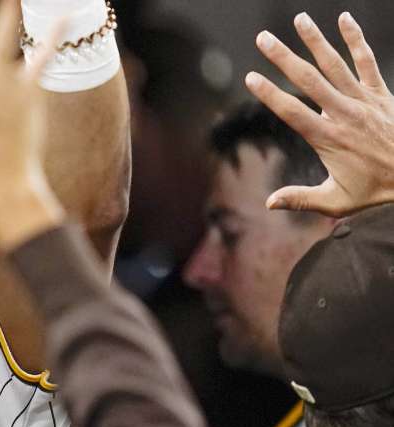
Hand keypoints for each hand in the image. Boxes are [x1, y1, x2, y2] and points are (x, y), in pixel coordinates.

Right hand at [246, 12, 393, 216]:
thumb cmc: (374, 190)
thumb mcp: (335, 201)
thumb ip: (301, 198)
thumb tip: (268, 202)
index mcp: (328, 138)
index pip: (292, 111)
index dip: (270, 94)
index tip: (251, 77)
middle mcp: (344, 114)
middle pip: (308, 80)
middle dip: (283, 58)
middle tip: (263, 38)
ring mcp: (364, 101)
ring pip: (335, 65)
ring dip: (315, 41)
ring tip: (299, 20)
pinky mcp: (381, 94)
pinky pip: (367, 62)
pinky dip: (356, 40)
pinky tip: (345, 19)